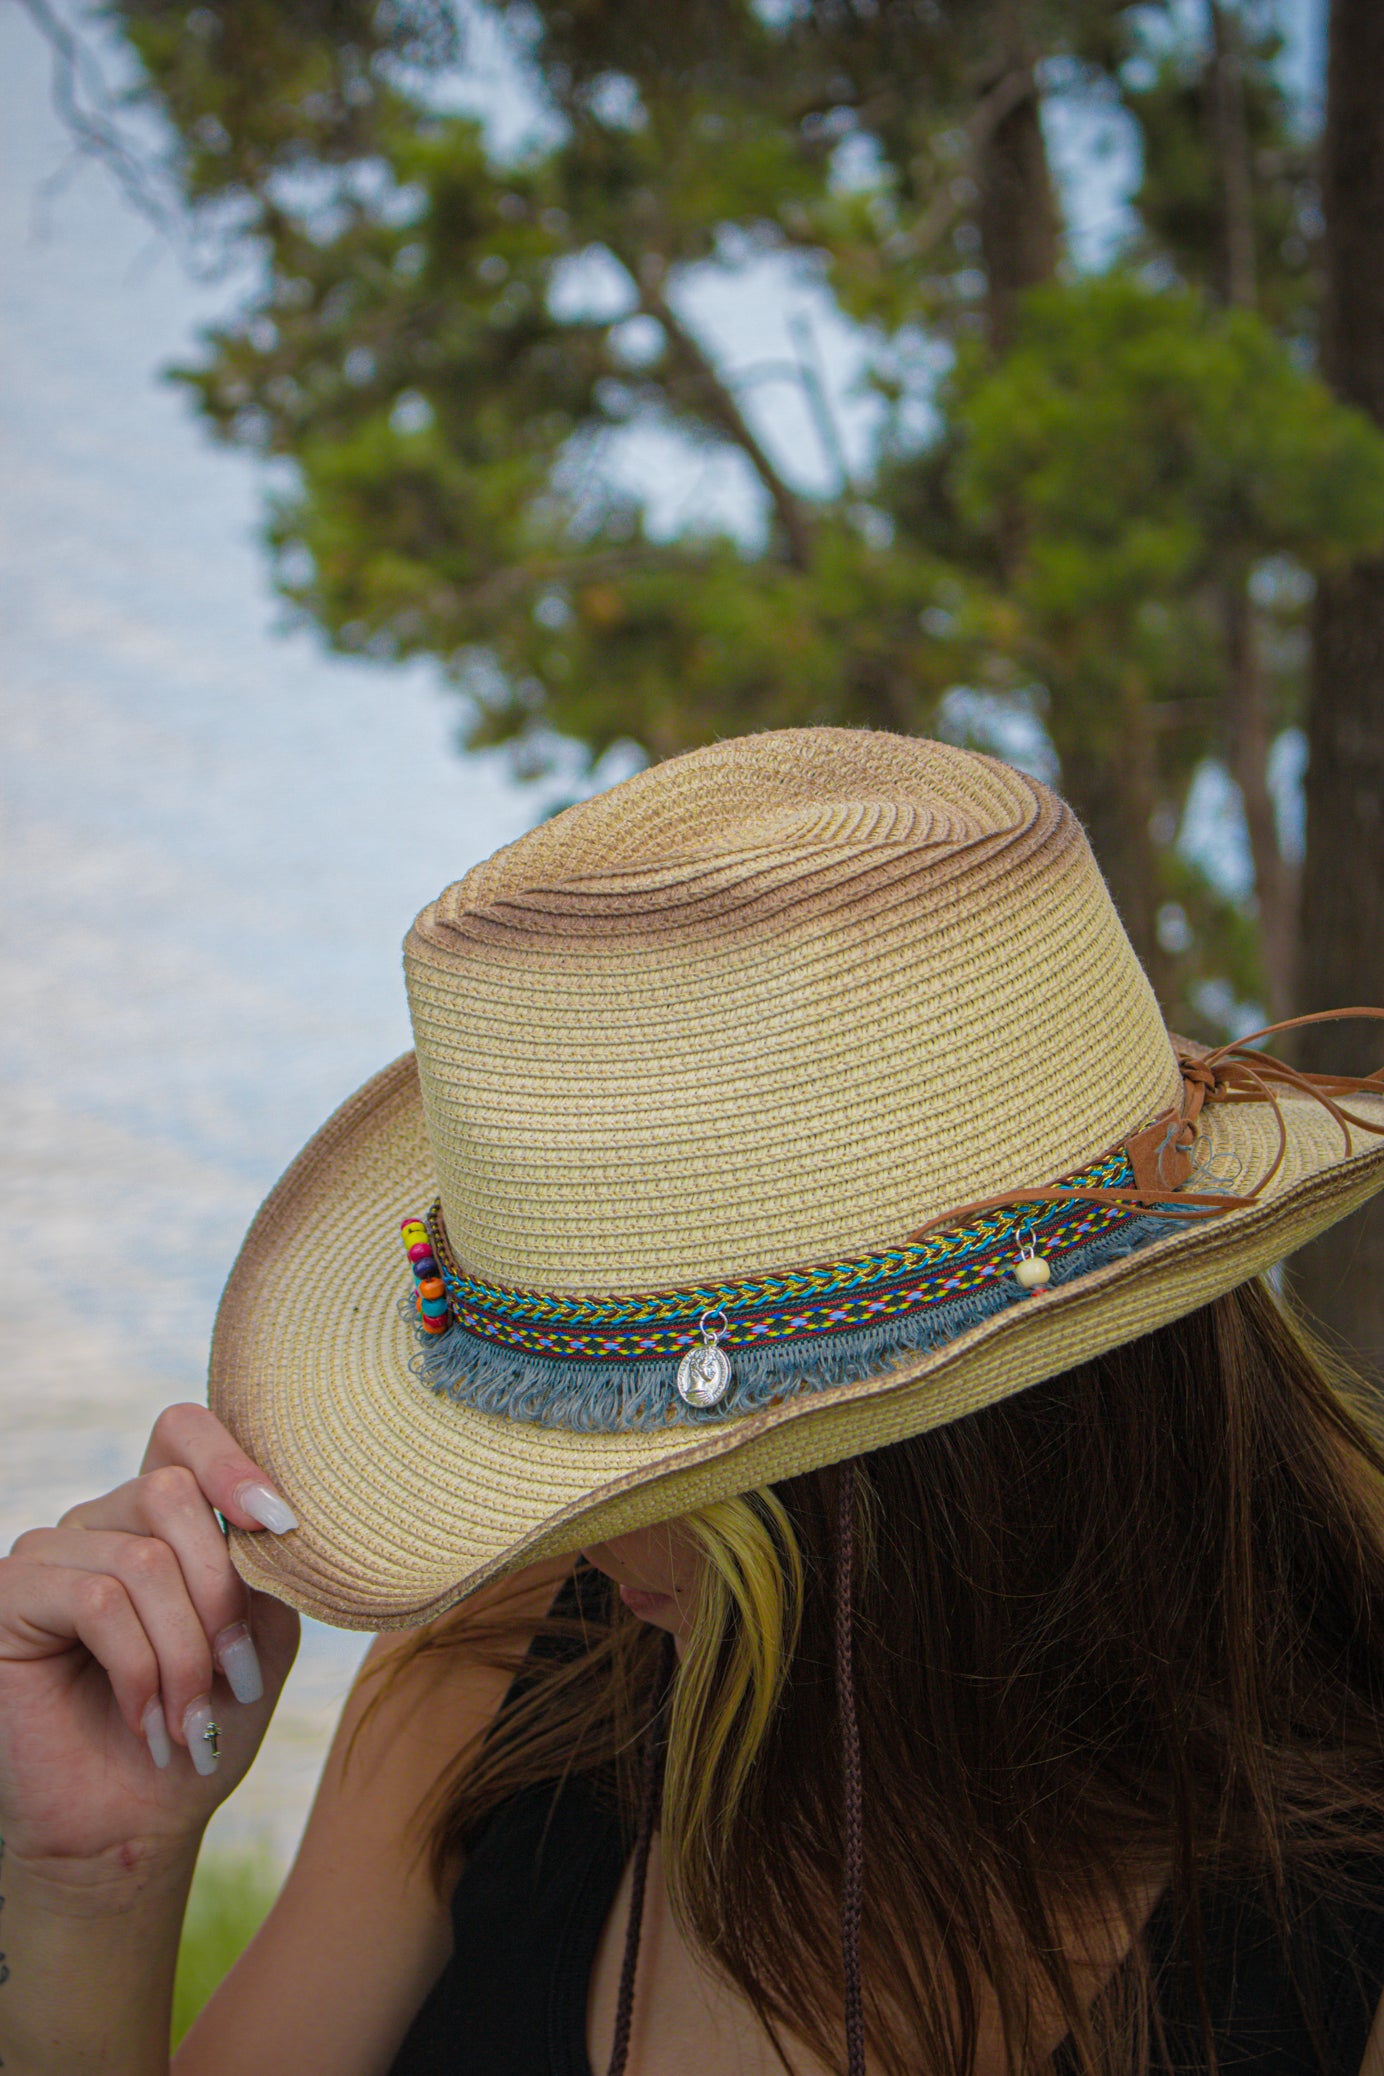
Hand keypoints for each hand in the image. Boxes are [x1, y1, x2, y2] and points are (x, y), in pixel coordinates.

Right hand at [0, 1404, 300, 1870]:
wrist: (139, 1822)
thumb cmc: (205, 1724)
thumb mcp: (259, 1632)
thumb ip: (265, 1563)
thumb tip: (272, 1513)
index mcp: (161, 1515)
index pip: (183, 1430)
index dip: (233, 1459)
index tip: (282, 1523)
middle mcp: (100, 1520)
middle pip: (174, 1495)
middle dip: (220, 1594)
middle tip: (235, 1676)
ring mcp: (49, 1554)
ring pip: (142, 1560)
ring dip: (185, 1652)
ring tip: (192, 1717)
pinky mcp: (8, 1597)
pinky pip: (96, 1601)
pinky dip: (139, 1668)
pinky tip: (148, 1719)